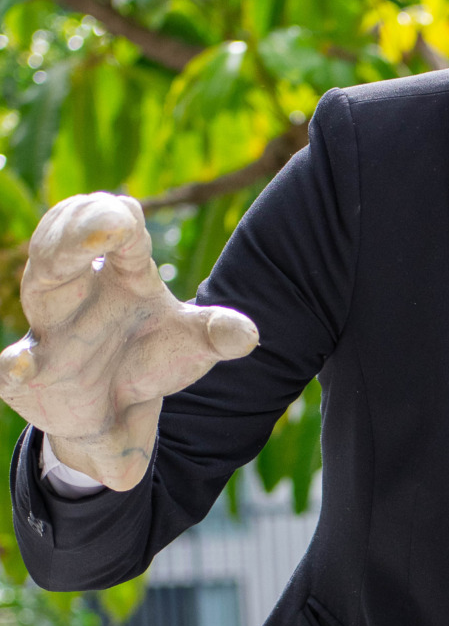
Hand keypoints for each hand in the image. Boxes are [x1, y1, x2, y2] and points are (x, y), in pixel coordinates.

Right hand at [0, 192, 257, 491]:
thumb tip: (247, 334)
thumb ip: (217, 333)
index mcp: (122, 274)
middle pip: (66, 248)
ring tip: (62, 260)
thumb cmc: (153, 357)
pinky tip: (18, 367)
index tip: (128, 215)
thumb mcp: (192, 344)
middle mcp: (79, 291)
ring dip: (51, 271)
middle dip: (79, 232)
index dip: (119, 220)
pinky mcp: (31, 374)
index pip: (118, 232)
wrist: (119, 410)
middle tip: (105, 219)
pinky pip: (12, 367)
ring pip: (40, 289)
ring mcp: (50, 330)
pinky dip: (12, 367)